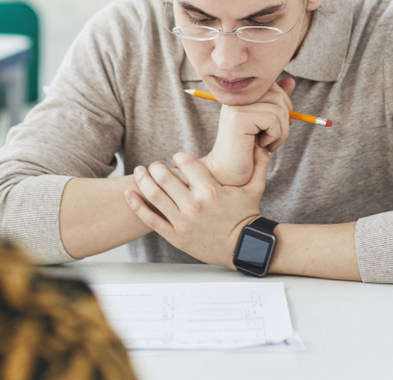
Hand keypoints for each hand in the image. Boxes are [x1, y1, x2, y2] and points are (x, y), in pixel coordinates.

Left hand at [125, 147, 269, 267]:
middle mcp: (194, 205)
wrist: (243, 247)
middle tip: (155, 165)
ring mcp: (182, 221)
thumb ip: (259, 165)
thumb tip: (263, 145)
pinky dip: (137, 205)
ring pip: (155, 195)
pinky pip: (151, 219)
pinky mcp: (175, 235)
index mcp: (211, 191)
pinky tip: (129, 194)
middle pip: (166, 177)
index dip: (180, 157)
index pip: (187, 164)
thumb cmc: (247, 217)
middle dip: (157, 167)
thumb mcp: (255, 189)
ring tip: (139, 172)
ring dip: (143, 180)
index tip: (178, 157)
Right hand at [203, 78, 294, 185]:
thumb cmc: (247, 150)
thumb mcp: (266, 123)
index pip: (273, 86)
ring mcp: (236, 105)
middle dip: (284, 119)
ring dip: (281, 132)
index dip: (284, 105)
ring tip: (267, 142)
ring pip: (279, 108)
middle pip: (278, 95)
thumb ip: (276, 102)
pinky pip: (273, 120)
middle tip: (272, 137)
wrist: (229, 173)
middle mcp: (236, 96)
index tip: (275, 126)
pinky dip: (275, 136)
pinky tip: (262, 145)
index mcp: (242, 94)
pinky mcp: (238, 118)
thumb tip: (290, 81)